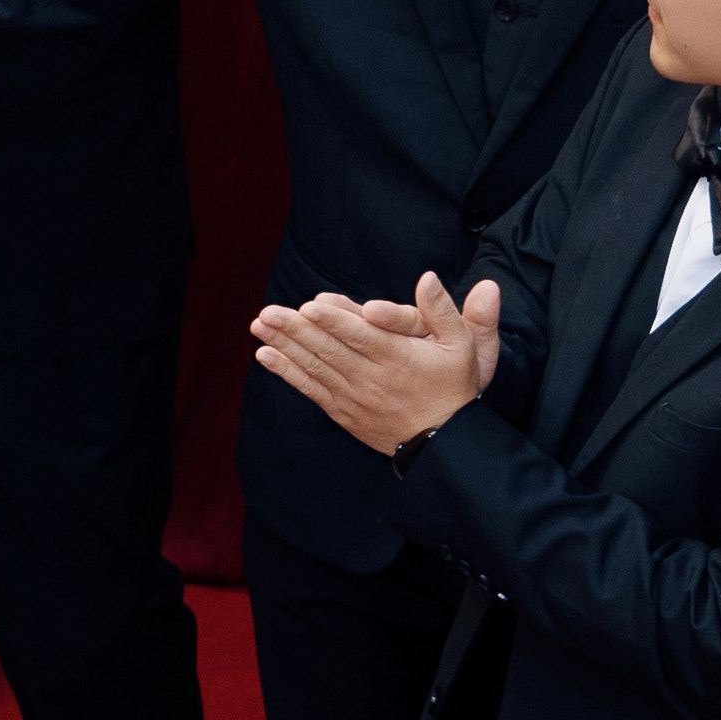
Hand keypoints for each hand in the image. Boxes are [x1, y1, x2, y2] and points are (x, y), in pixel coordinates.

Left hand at [247, 271, 500, 455]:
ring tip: (259, 326)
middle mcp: (372, 378)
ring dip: (284, 346)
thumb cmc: (453, 385)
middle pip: (330, 351)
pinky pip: (311, 390)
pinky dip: (287, 373)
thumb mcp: (461, 344)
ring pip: (315, 368)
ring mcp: (355, 396)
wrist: (444, 442)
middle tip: (268, 312)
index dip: (335, 321)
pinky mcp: (343, 411)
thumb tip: (427, 277)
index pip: (362, 337)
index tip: (309, 306)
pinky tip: (266, 356)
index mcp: (399, 357)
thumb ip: (442, 309)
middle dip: (296, 330)